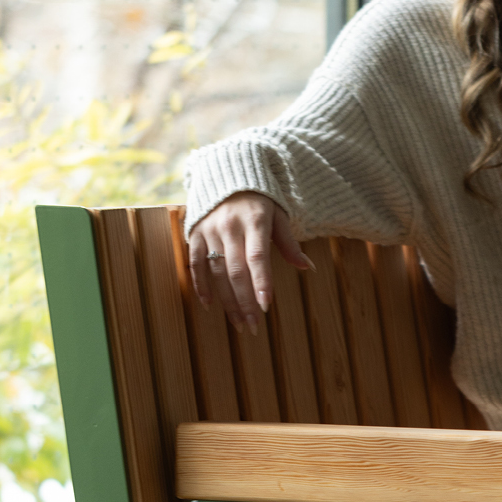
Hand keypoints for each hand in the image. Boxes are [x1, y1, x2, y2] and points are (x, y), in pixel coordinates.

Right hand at [186, 191, 313, 333]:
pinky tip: (209, 306)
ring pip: (217, 272)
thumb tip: (308, 268)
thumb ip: (289, 243)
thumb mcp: (278, 216)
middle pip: (236, 270)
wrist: (225, 174)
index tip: (265, 306)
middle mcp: (230, 226)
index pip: (258, 257)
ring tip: (239, 324)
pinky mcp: (194, 233)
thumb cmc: (259, 201)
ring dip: (227, 301)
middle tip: (253, 326)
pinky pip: (195, 263)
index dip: (261, 282)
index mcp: (255, 221)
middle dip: (245, 301)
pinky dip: (201, 285)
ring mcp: (210, 230)